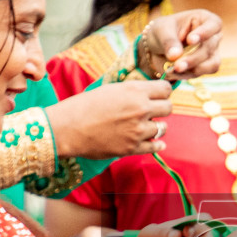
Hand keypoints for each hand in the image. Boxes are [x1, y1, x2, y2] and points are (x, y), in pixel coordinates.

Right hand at [47, 81, 172, 160]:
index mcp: (134, 90)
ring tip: (143, 127)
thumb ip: (131, 91)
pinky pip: (156, 146)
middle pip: (169, 108)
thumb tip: (147, 94)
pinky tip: (151, 141)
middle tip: (152, 112)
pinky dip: (156, 144)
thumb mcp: (110, 90)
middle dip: (162, 109)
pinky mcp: (133, 148)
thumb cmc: (84, 106)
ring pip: (163, 128)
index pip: (166, 88)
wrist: (67, 128)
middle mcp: (140, 109)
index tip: (158, 96)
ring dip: (156, 127)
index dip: (162, 92)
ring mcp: (138, 130)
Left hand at [142, 9, 222, 78]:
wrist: (157, 49)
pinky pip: (203, 73)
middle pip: (210, 47)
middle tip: (177, 66)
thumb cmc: (162, 32)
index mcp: (204, 19)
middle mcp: (212, 35)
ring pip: (211, 63)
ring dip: (193, 69)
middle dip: (193, 58)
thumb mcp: (161, 31)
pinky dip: (188, 75)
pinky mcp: (206, 66)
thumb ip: (169, 41)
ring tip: (174, 70)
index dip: (205, 33)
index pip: (214, 24)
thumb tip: (175, 55)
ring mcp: (211, 52)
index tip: (190, 40)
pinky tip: (175, 73)